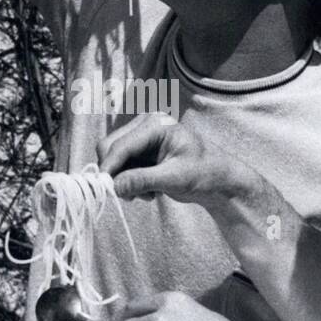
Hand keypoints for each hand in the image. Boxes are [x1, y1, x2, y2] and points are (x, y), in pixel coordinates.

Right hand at [97, 112, 252, 205]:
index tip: (104, 189)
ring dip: (123, 180)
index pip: (121, 145)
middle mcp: (144, 125)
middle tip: (129, 195)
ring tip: (147, 194)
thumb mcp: (174, 178)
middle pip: (110, 147)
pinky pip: (121, 166)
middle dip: (115, 173)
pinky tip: (148, 190)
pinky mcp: (140, 151)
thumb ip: (143, 180)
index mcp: (155, 124)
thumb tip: (115, 186)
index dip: (110, 167)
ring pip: (113, 159)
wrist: (216, 180)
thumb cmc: (204, 174)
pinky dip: (128, 181)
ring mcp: (140, 138)